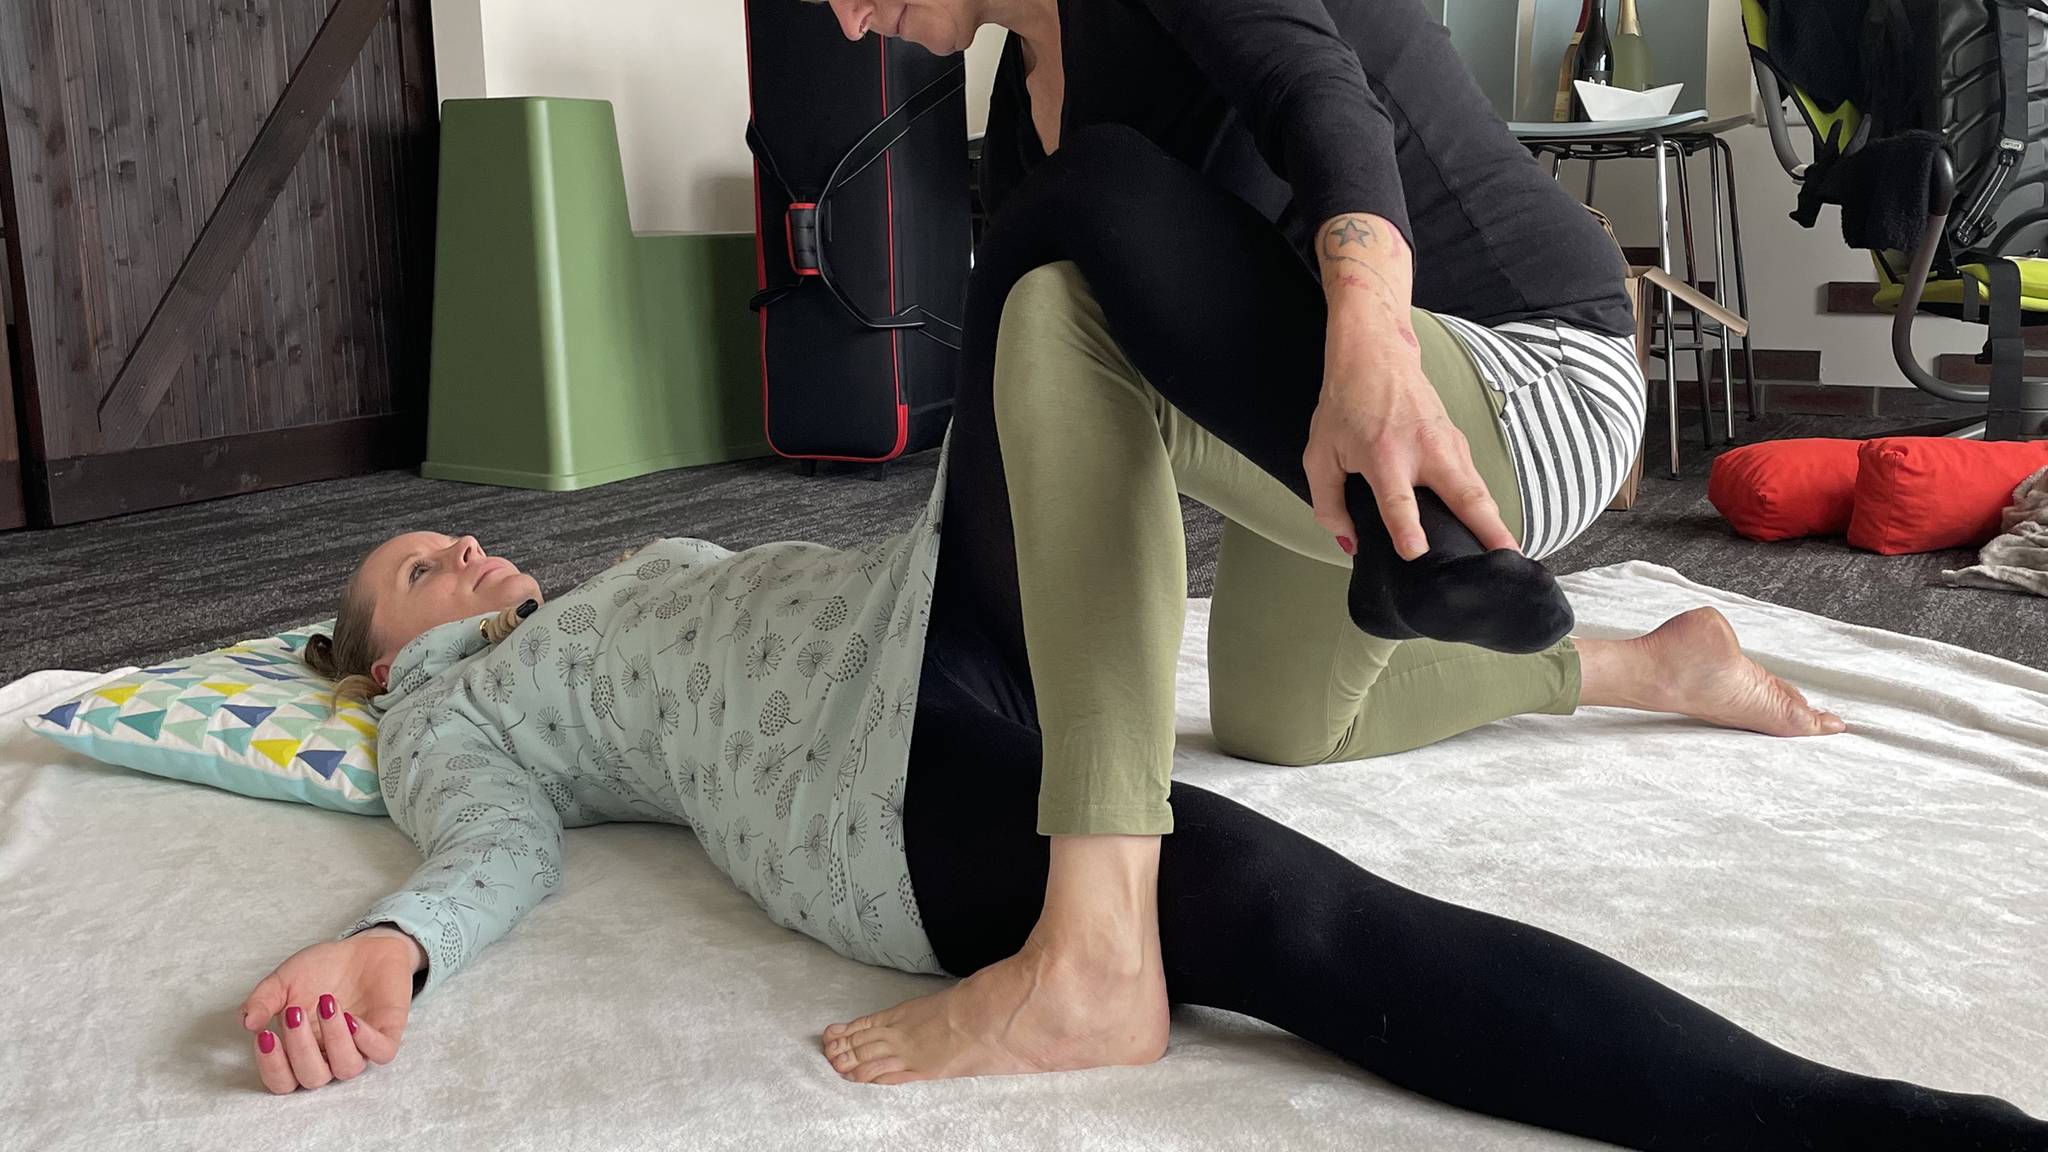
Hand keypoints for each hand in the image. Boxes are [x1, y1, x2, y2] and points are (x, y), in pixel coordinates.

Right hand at [239, 925, 419, 1092]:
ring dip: (335, 1040)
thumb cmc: (322, 970)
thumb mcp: (285, 980)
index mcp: (301, 1050)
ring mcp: (360, 1047)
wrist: (364, 948)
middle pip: (313, 1078)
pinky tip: (352, 1018)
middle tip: (295, 1012)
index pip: (283, 1080)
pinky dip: (367, 1040)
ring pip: (347, 1068)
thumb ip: (263, 1000)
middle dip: (301, 1049)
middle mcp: (330, 1056)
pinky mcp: (388, 1034)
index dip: (272, 1066)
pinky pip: (382, 1053)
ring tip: (327, 1004)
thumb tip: (247, 1021)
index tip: (266, 1035)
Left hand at [1305, 211, 1517, 560]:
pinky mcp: (1458, 442)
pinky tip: (1492, 531)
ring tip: (1511, 557)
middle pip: (1463, 495)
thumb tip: (1350, 543)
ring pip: (1478, 490)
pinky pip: (1474, 481)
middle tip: (1507, 561)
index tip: (1416, 552)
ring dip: (1496, 522)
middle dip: (1487, 529)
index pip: (1397, 499)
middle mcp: (1423, 449)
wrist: (1375, 355)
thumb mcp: (1320, 454)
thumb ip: (1329, 503)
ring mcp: (1447, 443)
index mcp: (1383, 454)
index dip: (1406, 528)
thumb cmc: (1346, 404)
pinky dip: (1486, 507)